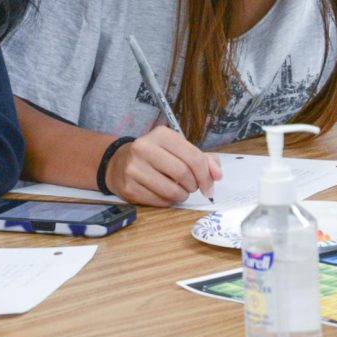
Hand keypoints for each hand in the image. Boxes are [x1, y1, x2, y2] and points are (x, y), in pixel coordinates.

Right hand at [105, 125, 221, 205]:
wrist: (118, 163)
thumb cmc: (155, 156)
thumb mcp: (177, 149)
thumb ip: (203, 159)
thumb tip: (217, 175)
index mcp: (161, 134)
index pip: (193, 157)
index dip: (206, 175)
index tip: (210, 186)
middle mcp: (144, 148)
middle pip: (183, 173)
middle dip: (194, 185)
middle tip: (193, 187)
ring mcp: (134, 168)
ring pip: (172, 190)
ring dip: (182, 195)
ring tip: (179, 190)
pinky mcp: (129, 187)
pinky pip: (159, 201)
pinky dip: (168, 201)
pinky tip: (164, 193)